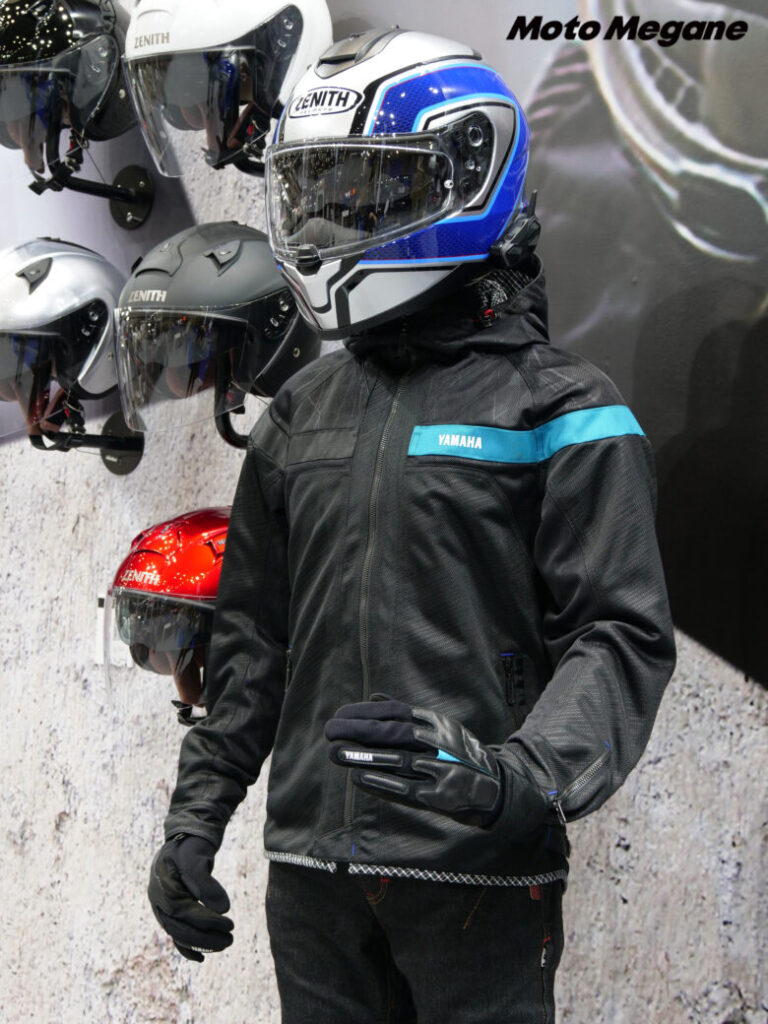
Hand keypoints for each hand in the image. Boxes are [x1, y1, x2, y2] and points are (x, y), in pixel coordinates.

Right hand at [148, 834, 233, 961]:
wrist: (181, 843)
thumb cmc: (189, 849)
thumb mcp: (196, 859)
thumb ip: (207, 884)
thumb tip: (223, 910)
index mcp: (163, 888)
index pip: (185, 912)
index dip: (208, 921)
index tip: (230, 924)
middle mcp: (159, 903)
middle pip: (180, 928)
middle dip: (206, 938)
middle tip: (230, 940)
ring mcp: (162, 910)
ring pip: (179, 934)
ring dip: (201, 944)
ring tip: (225, 944)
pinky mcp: (168, 914)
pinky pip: (175, 935)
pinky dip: (187, 948)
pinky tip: (201, 958)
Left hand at [325, 697, 503, 827]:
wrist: (497, 789)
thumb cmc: (459, 754)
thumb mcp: (441, 727)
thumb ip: (407, 714)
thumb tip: (373, 696)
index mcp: (437, 723)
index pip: (397, 712)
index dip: (366, 712)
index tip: (340, 714)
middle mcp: (440, 742)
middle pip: (395, 733)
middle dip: (360, 731)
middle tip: (330, 731)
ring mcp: (442, 769)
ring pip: (398, 760)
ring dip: (364, 756)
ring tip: (336, 752)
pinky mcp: (440, 796)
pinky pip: (406, 788)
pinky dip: (381, 782)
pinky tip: (358, 777)